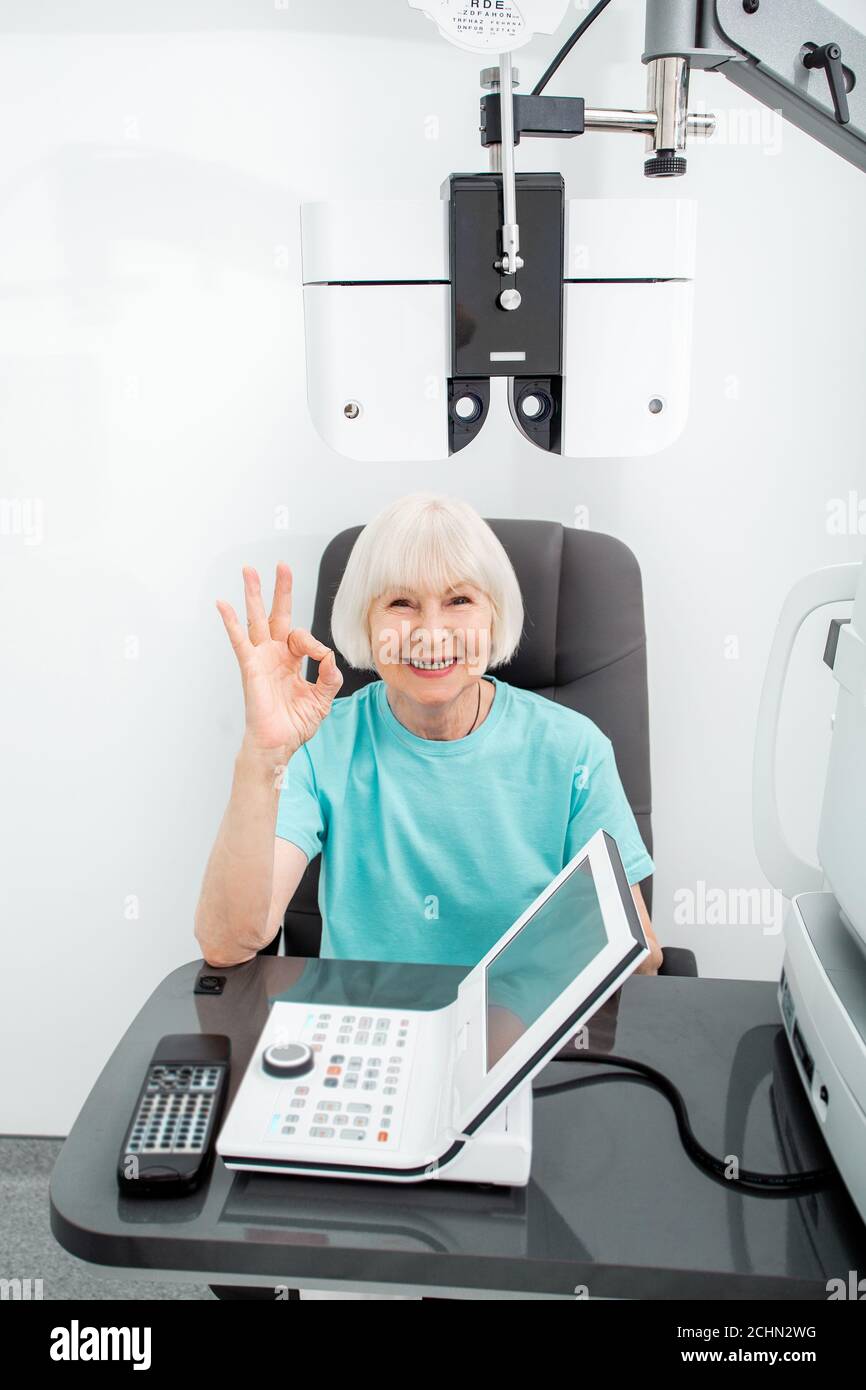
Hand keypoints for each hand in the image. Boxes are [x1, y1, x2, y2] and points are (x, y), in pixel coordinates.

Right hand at [216, 564, 342, 755]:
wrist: (278, 745)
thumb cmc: (295, 725)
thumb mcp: (322, 699)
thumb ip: (329, 677)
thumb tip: (330, 656)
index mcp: (292, 661)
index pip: (304, 638)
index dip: (316, 644)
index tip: (322, 659)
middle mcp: (275, 655)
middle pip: (277, 614)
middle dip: (280, 590)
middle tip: (281, 565)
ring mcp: (261, 659)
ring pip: (256, 619)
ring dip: (253, 594)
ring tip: (249, 570)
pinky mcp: (250, 666)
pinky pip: (239, 640)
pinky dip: (231, 621)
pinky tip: (224, 604)